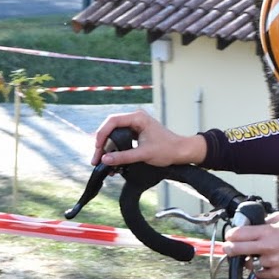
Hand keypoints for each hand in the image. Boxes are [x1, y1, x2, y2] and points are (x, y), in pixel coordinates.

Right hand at [91, 110, 206, 166]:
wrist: (181, 152)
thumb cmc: (168, 150)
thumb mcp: (143, 154)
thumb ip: (123, 157)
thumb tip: (105, 160)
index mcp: (138, 118)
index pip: (112, 121)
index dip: (102, 134)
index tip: (98, 147)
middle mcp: (135, 118)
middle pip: (111, 127)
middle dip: (102, 142)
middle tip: (96, 157)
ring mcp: (136, 125)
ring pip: (115, 133)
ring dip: (108, 146)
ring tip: (102, 160)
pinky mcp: (137, 133)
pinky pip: (121, 138)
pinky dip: (116, 148)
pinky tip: (112, 158)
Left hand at [224, 213, 278, 278]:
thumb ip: (267, 219)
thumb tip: (253, 222)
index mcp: (268, 232)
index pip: (238, 233)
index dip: (230, 235)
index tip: (229, 236)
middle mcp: (268, 247)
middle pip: (236, 249)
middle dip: (229, 248)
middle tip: (229, 248)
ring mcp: (272, 262)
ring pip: (249, 263)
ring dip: (249, 260)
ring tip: (256, 255)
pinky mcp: (277, 274)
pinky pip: (260, 274)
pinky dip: (259, 269)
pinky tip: (265, 263)